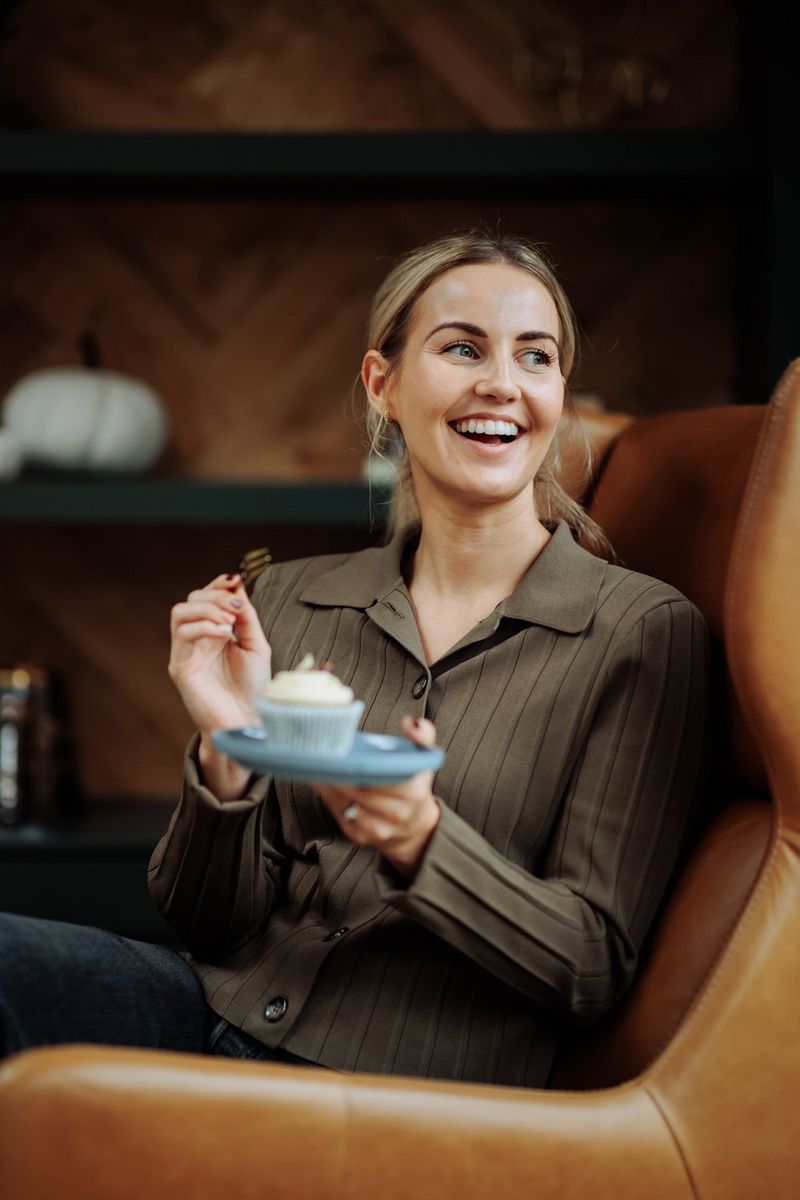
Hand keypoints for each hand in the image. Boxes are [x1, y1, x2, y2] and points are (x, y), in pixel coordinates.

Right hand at [168, 572, 270, 736]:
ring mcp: (186, 651)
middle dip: (215, 596)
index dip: (218, 584)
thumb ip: (246, 617)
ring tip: (229, 623)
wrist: (247, 719)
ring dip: (206, 609)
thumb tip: (237, 587)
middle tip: (236, 609)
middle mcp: (198, 639)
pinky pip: (182, 635)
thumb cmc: (253, 687)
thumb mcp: (257, 645)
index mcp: (216, 631)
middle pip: (192, 598)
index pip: (207, 597)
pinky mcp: (179, 666)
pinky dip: (204, 627)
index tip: (236, 580)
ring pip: (180, 612)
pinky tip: (224, 635)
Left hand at [316, 715, 440, 877]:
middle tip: (322, 755)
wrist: (415, 827)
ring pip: (345, 802)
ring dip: (328, 785)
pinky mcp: (361, 837)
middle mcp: (397, 813)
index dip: (358, 765)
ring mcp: (378, 828)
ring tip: (317, 767)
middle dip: (338, 773)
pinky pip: (339, 814)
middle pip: (358, 789)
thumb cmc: (414, 788)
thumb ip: (423, 736)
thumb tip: (410, 723)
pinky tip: (322, 784)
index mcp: (413, 792)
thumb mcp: (424, 760)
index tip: (341, 752)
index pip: (380, 775)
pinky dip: (328, 798)